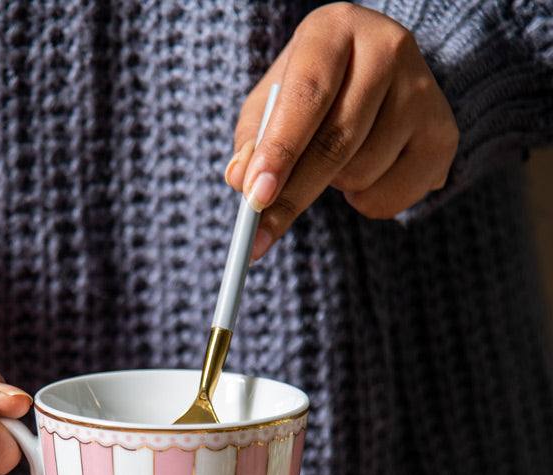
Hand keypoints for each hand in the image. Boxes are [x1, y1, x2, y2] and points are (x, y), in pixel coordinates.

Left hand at [225, 2, 458, 258]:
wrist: (375, 80)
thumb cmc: (310, 92)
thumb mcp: (270, 104)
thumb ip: (251, 141)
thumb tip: (241, 180)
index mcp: (334, 30)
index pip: (308, 95)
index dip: (281, 150)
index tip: (256, 196)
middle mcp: (387, 49)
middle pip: (337, 142)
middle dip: (293, 194)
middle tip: (259, 234)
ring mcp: (424, 91)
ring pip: (362, 173)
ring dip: (334, 188)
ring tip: (334, 163)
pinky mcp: (444, 134)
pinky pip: (391, 197)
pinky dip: (365, 203)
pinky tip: (363, 174)